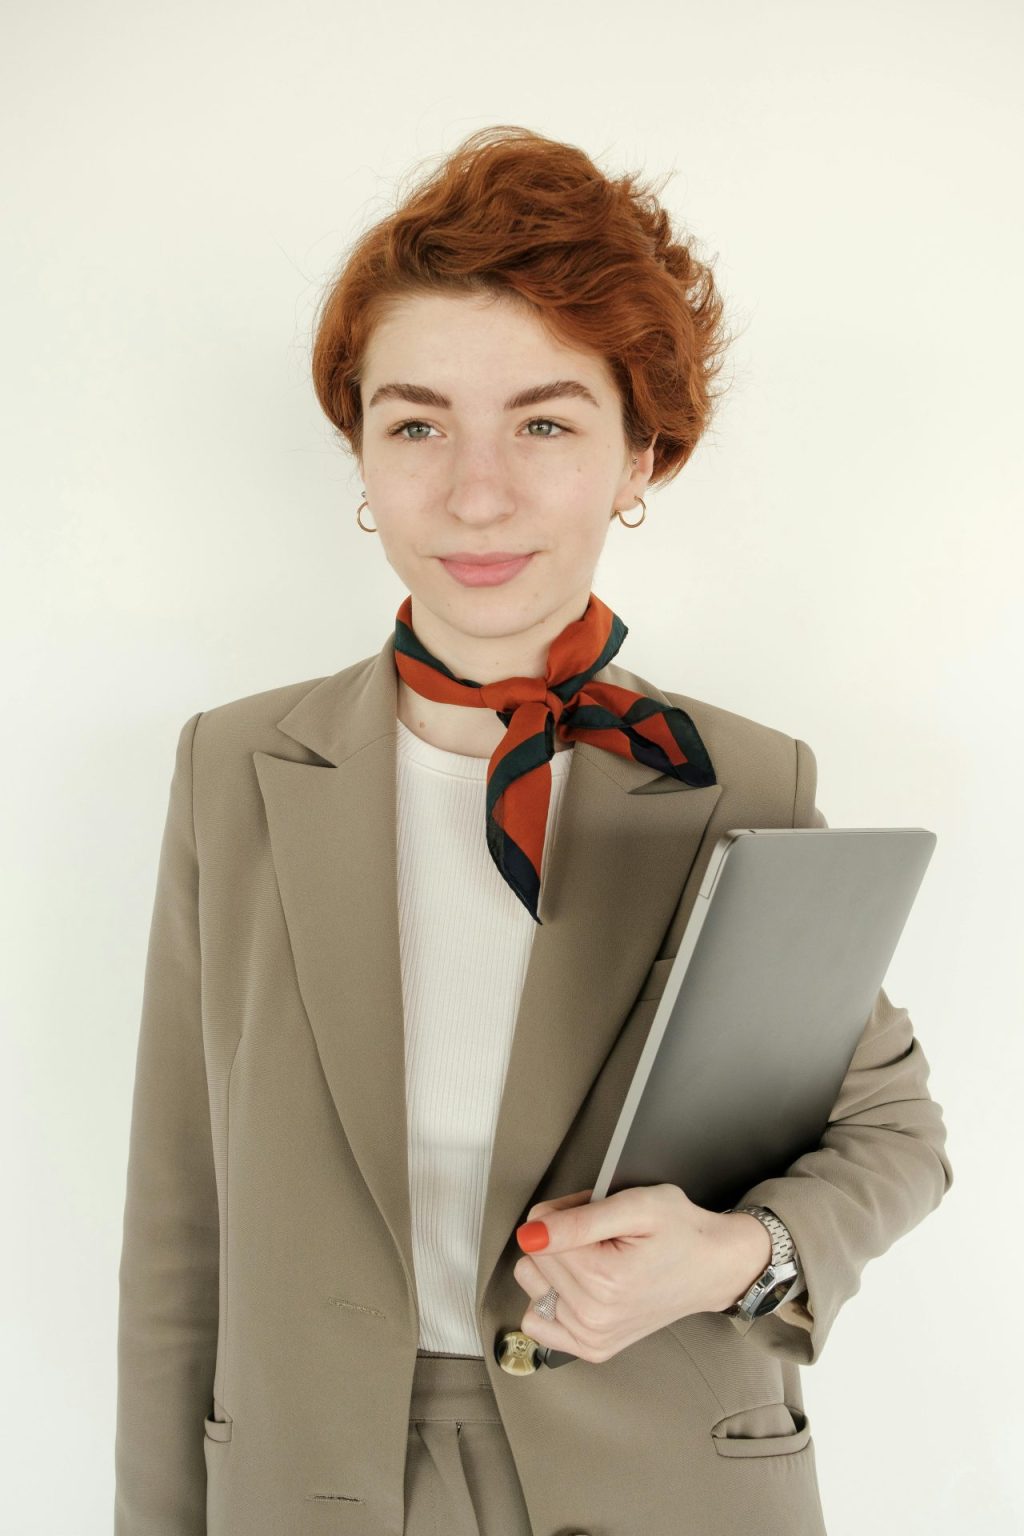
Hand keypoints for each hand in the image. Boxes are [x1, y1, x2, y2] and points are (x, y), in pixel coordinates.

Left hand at [512, 1184, 771, 1363]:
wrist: (712, 1266)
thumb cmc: (680, 1232)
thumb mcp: (636, 1205)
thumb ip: (578, 1220)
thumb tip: (530, 1234)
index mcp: (604, 1281)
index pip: (539, 1235)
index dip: (565, 1214)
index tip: (596, 1215)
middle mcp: (594, 1319)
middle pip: (534, 1261)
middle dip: (561, 1239)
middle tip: (603, 1236)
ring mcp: (592, 1338)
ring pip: (533, 1285)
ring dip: (558, 1267)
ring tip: (597, 1258)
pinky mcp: (592, 1348)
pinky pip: (539, 1320)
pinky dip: (552, 1299)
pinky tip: (581, 1287)